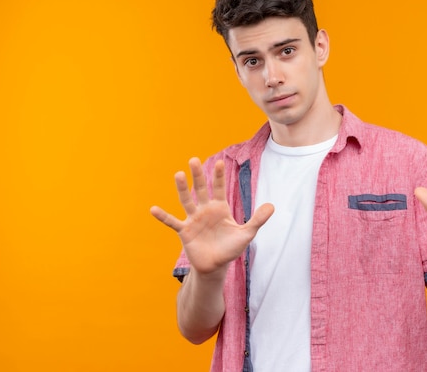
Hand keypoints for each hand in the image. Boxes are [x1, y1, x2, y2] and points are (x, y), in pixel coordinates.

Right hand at [151, 158, 273, 274]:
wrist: (216, 266)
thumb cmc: (230, 248)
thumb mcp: (246, 234)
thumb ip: (258, 220)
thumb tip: (272, 206)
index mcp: (220, 207)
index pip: (219, 188)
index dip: (219, 176)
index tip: (220, 162)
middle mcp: (205, 209)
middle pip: (201, 189)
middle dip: (198, 175)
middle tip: (194, 160)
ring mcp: (193, 219)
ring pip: (186, 200)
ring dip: (182, 189)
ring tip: (178, 174)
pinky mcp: (184, 231)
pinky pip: (172, 222)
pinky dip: (163, 216)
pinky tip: (153, 209)